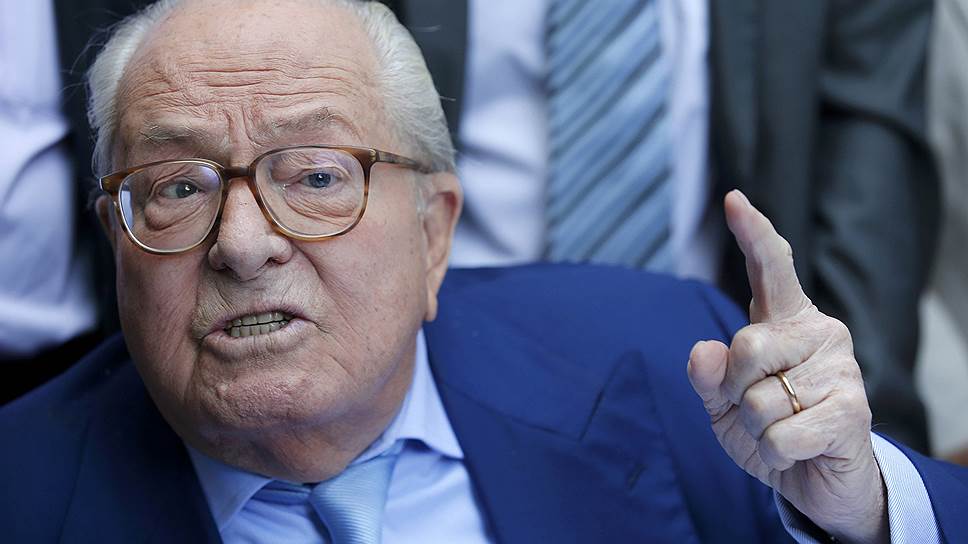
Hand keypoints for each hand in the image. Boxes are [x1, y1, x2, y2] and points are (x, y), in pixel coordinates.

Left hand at [687, 191, 887, 542]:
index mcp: (784, 322)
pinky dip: (775, 454)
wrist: (816, 482)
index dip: (753, 234)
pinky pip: (779, 435)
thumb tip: (704, 350)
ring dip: (757, 430)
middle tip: (757, 410)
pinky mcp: (853, 411)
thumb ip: (707, 376)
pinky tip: (800, 450)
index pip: (771, 269)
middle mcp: (819, 333)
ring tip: (783, 430)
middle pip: (746, 346)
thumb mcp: (722, 404)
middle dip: (735, 391)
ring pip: (759, 400)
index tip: (733, 199)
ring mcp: (840, 369)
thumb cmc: (768, 430)